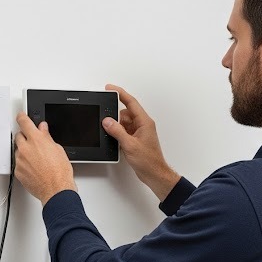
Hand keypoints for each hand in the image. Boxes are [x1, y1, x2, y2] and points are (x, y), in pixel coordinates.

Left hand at [14, 114, 75, 203]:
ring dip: (25, 152)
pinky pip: (18, 163)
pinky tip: (34, 168)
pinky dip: (24, 163)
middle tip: (33, 142)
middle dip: (25, 137)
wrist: (55, 189)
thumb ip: (47, 137)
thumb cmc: (59, 172)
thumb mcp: (57, 149)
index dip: (22, 117)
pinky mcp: (18, 171)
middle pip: (18, 136)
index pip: (24, 122)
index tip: (21, 116)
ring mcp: (20, 160)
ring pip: (18, 151)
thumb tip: (43, 129)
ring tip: (37, 160)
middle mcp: (25, 149)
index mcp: (36, 140)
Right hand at [102, 84, 179, 200]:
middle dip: (116, 118)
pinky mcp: (136, 139)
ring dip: (117, 128)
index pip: (130, 103)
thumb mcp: (129, 145)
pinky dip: (119, 135)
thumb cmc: (148, 161)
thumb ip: (117, 131)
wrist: (154, 173)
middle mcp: (142, 125)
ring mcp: (139, 132)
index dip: (120, 94)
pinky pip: (124, 131)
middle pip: (125, 113)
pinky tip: (119, 143)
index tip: (110, 88)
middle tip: (109, 125)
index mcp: (144, 122)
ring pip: (124, 123)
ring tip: (118, 140)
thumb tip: (107, 121)